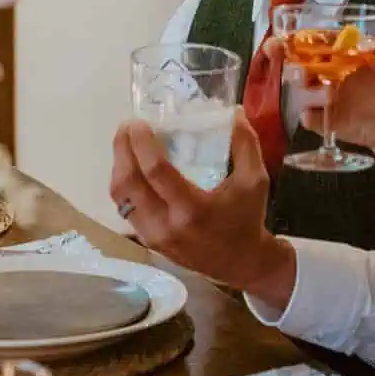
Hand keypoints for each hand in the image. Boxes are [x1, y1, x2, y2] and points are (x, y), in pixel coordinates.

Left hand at [108, 111, 296, 308]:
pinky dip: (124, 186)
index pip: (156, 172)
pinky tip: (131, 168)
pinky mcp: (148, 241)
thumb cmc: (247, 219)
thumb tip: (234, 112)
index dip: (142, 144)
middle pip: (128, 184)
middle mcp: (166, 225)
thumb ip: (245, 144)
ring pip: (121, 197)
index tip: (138, 122)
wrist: (242, 263)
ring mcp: (153, 236)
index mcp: (192, 209)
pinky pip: (125, 209)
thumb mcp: (255, 180)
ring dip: (119, 167)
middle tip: (126, 127)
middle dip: (122, 150)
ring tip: (125, 143)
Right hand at [269, 16, 374, 154]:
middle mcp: (326, 72)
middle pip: (296, 61)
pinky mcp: (327, 119)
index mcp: (338, 53)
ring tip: (323, 90)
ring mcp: (324, 96)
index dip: (293, 35)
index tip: (281, 33)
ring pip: (301, 90)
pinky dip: (310, 116)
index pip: (311, 40)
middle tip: (276, 50)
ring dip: (304, 88)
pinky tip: (312, 115)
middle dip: (282, 55)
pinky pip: (311, 118)